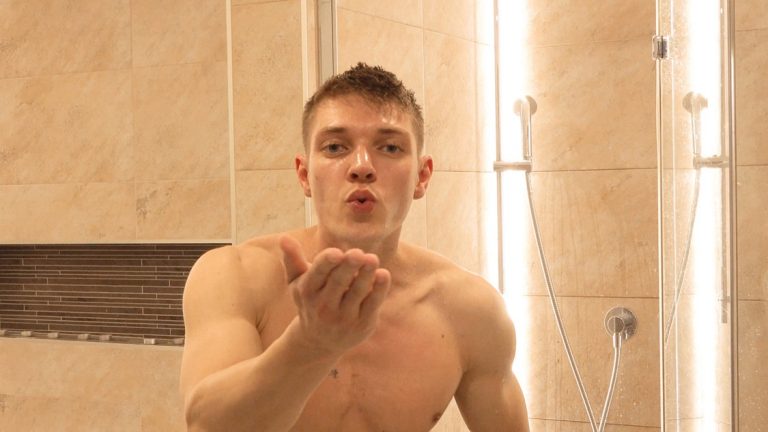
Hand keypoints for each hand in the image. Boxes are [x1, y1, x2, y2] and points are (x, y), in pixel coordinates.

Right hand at [279, 236, 390, 354]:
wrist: (319, 342)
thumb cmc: (310, 301)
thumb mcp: (297, 282)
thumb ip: (293, 259)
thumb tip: (283, 237)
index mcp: (308, 291)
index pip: (317, 274)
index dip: (327, 263)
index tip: (336, 252)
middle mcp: (324, 306)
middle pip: (338, 282)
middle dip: (348, 267)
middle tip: (358, 253)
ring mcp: (344, 317)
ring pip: (357, 292)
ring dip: (366, 275)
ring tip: (372, 259)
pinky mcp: (362, 324)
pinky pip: (372, 304)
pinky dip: (378, 290)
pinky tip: (383, 274)